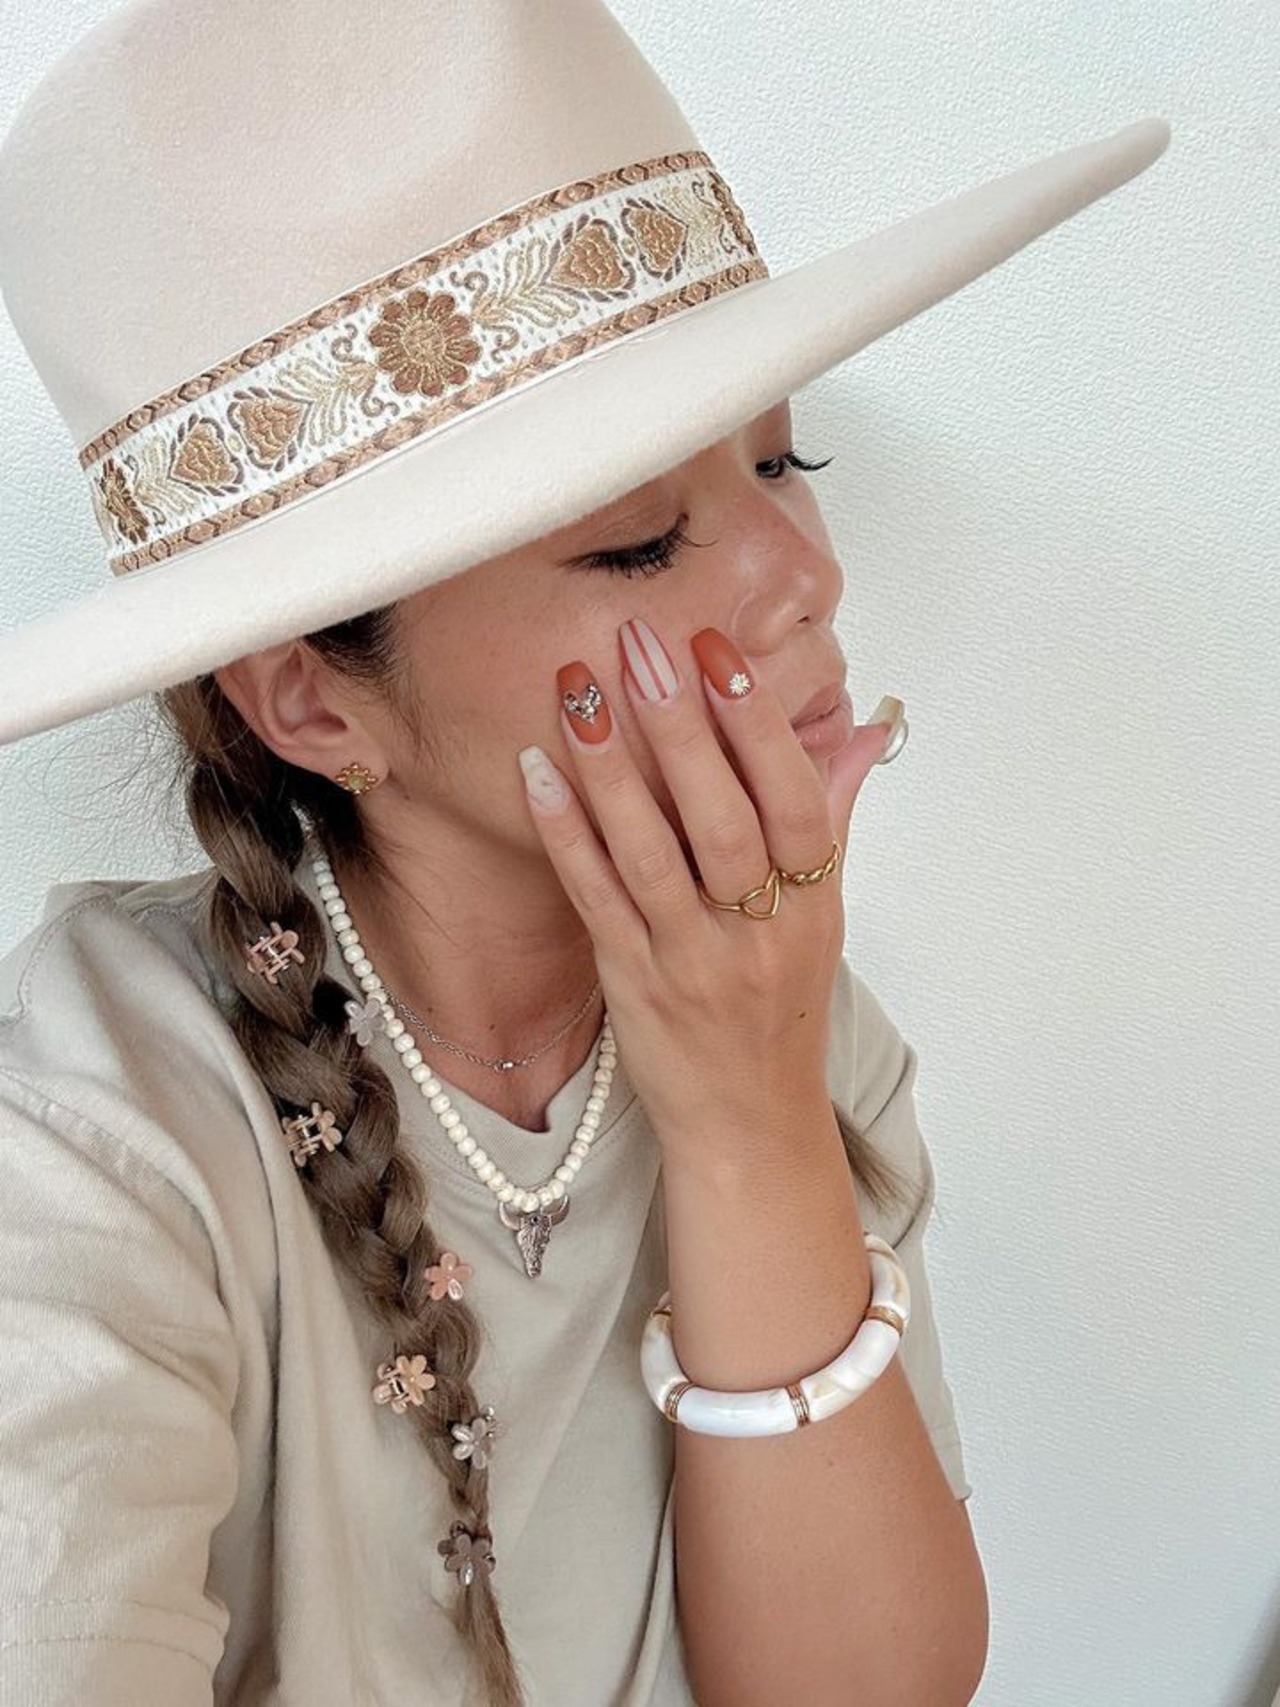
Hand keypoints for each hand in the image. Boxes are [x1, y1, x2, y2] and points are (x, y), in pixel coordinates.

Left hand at [518, 618, 895, 1158]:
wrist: (749, 1125)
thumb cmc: (781, 1009)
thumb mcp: (824, 916)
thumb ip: (833, 818)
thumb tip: (862, 731)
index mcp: (813, 905)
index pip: (795, 800)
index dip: (757, 722)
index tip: (717, 649)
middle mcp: (758, 932)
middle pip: (722, 818)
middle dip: (680, 724)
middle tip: (641, 643)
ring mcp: (691, 961)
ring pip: (651, 854)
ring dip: (611, 768)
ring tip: (578, 690)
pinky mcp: (633, 984)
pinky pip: (597, 900)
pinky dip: (566, 835)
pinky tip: (537, 772)